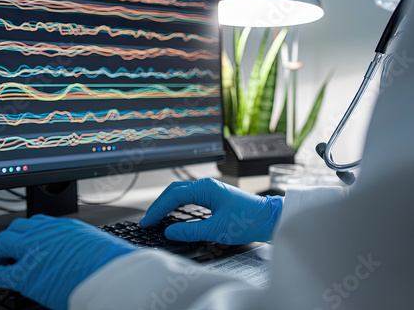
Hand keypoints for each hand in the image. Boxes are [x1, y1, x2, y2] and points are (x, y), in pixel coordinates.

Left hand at [0, 214, 135, 309]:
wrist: (109, 274)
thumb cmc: (109, 262)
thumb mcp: (93, 242)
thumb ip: (78, 241)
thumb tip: (78, 251)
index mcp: (62, 226)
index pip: (37, 222)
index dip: (27, 231)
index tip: (24, 237)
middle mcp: (44, 233)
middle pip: (16, 227)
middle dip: (8, 237)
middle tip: (6, 248)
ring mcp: (33, 251)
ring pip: (3, 241)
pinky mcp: (26, 274)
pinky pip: (0, 272)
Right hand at [140, 178, 282, 244]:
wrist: (269, 218)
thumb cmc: (248, 220)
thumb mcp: (217, 230)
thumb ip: (190, 232)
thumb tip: (170, 232)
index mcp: (205, 188)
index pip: (173, 197)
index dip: (157, 210)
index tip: (147, 221)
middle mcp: (206, 185)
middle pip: (173, 192)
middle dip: (158, 205)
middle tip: (148, 220)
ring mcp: (210, 190)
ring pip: (180, 194)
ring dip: (167, 204)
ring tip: (156, 218)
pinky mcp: (214, 196)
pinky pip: (189, 198)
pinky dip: (177, 205)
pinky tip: (173, 214)